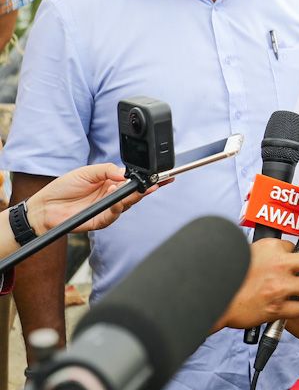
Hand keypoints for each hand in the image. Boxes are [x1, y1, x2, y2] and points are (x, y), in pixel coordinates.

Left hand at [26, 164, 153, 234]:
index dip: (148, 178)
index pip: (134, 180)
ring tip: (140, 189)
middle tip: (157, 183)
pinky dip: (117, 208)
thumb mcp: (86, 171)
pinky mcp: (99, 221)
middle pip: (135, 193)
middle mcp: (112, 196)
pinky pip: (113, 216)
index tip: (163, 175)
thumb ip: (107, 169)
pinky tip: (117, 201)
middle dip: (148, 188)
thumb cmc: (63, 188)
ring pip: (127, 204)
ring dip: (134, 197)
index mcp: (111, 182)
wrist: (44, 206)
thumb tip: (125, 173)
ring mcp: (107, 209)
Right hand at [213, 238, 298, 330]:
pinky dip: (298, 308)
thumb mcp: (253, 251)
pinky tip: (291, 305)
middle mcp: (280, 267)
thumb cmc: (233, 274)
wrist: (216, 297)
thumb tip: (290, 251)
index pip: (298, 246)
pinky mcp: (277, 309)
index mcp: (273, 250)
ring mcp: (280, 289)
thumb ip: (274, 250)